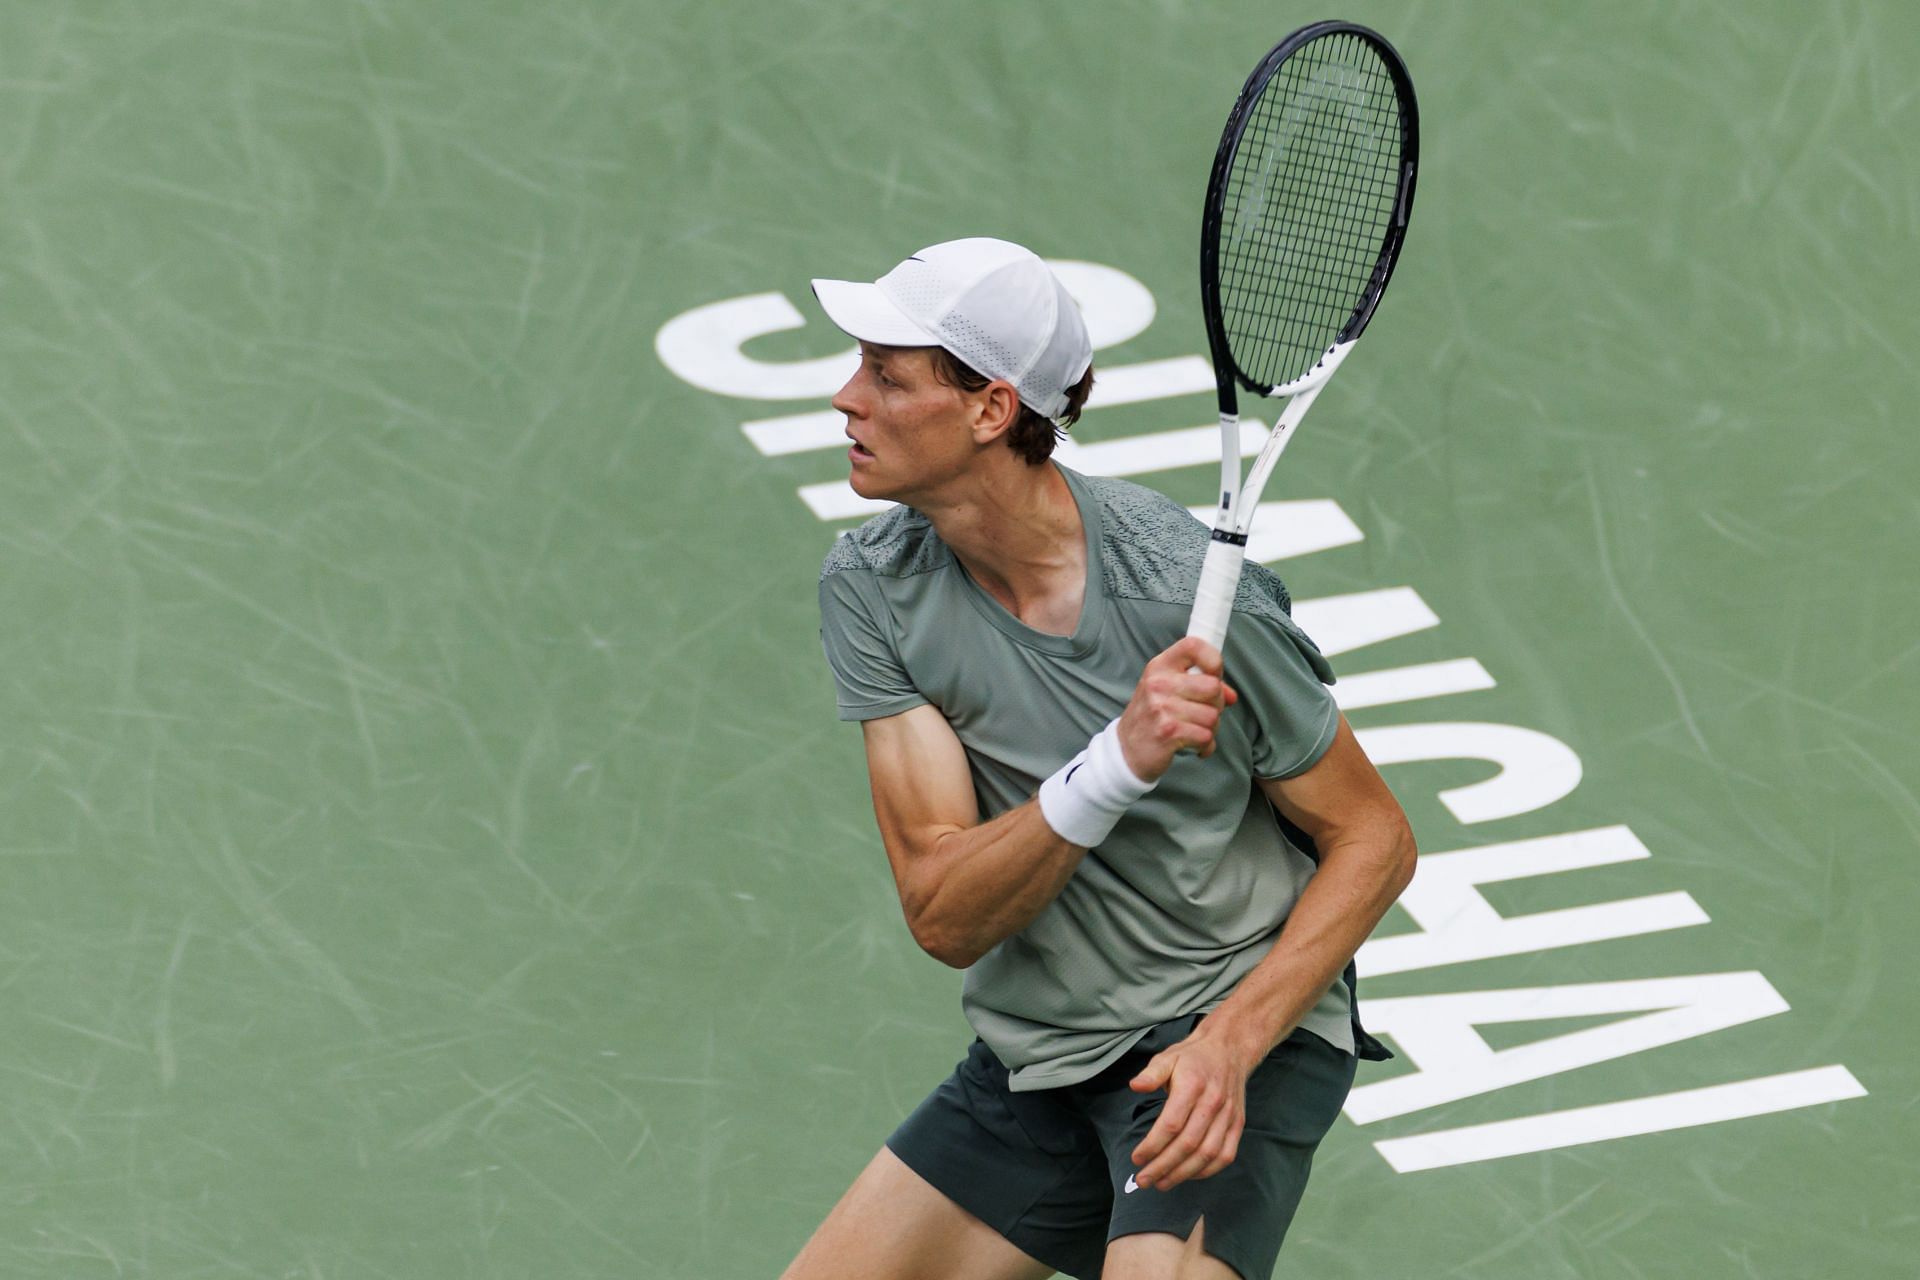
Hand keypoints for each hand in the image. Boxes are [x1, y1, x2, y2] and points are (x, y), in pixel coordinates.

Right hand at [1116, 637, 1238, 780]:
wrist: (1126, 750)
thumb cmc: (1152, 717)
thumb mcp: (1167, 691)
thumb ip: (1199, 686)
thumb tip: (1232, 696)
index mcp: (1160, 667)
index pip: (1193, 646)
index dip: (1213, 660)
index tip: (1214, 676)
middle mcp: (1159, 683)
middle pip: (1213, 686)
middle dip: (1217, 704)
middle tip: (1203, 713)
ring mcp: (1162, 708)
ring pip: (1213, 716)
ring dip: (1211, 729)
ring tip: (1195, 731)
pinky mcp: (1168, 732)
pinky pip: (1206, 736)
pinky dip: (1206, 745)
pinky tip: (1194, 746)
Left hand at [1127, 1024, 1255, 1191]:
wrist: (1229, 1050)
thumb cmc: (1192, 1057)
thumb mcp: (1167, 1057)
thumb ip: (1151, 1073)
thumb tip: (1135, 1086)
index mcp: (1193, 1086)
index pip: (1171, 1124)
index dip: (1153, 1145)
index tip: (1136, 1159)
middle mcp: (1212, 1103)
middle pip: (1187, 1144)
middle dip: (1163, 1166)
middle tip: (1143, 1180)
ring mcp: (1228, 1116)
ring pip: (1207, 1154)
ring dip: (1183, 1173)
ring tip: (1162, 1183)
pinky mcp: (1237, 1124)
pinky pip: (1225, 1155)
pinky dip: (1207, 1171)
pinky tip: (1188, 1176)